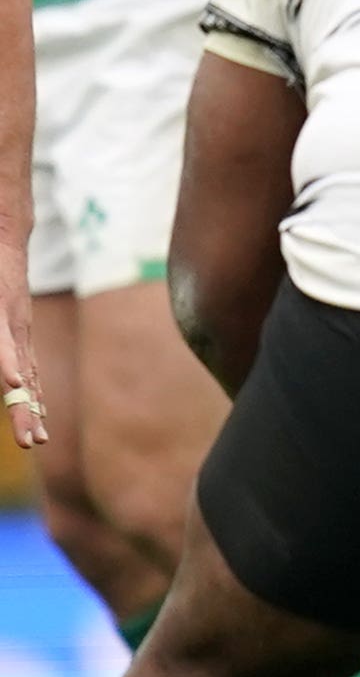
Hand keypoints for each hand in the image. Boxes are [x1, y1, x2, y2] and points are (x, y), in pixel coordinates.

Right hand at [0, 267, 41, 450]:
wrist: (4, 232)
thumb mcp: (3, 313)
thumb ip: (9, 342)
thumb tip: (17, 370)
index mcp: (16, 336)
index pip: (27, 378)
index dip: (32, 406)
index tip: (39, 434)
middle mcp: (18, 334)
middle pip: (26, 380)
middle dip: (29, 414)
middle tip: (37, 444)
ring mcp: (10, 322)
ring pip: (17, 367)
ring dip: (23, 400)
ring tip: (31, 430)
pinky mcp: (1, 308)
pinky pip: (3, 340)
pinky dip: (8, 361)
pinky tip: (14, 382)